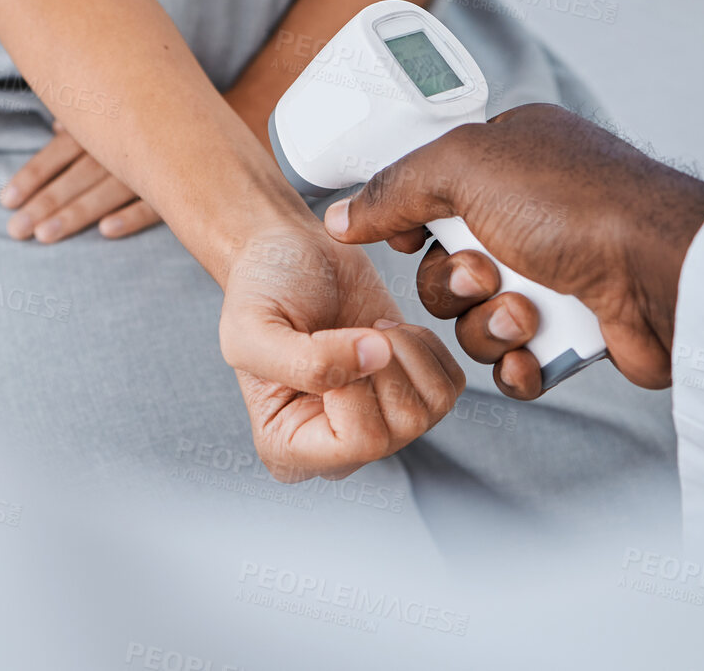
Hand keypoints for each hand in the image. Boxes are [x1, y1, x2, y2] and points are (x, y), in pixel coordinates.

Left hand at [0, 90, 273, 242]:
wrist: (239, 112)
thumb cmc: (172, 112)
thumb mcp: (127, 106)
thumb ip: (90, 117)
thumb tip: (55, 127)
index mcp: (107, 125)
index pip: (60, 152)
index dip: (33, 175)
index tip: (6, 199)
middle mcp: (125, 143)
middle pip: (76, 176)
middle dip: (43, 203)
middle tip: (14, 231)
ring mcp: (155, 165)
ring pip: (106, 191)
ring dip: (75, 213)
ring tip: (45, 235)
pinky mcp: (185, 185)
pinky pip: (156, 201)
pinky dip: (132, 215)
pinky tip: (107, 232)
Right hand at [219, 224, 464, 480]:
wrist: (291, 255)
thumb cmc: (262, 291)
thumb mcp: (253, 326)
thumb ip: (305, 360)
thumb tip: (375, 358)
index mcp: (286, 448)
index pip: (358, 444)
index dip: (354, 385)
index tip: (325, 342)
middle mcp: (338, 448)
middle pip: (403, 427)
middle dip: (385, 362)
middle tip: (353, 331)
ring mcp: (380, 424)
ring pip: (432, 406)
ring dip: (407, 351)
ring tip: (371, 330)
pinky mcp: (413, 393)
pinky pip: (450, 385)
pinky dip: (427, 346)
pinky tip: (390, 332)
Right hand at [323, 104, 703, 399]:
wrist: (663, 273)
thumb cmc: (578, 205)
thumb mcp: (467, 166)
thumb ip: (397, 186)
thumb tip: (344, 215)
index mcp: (510, 158)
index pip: (434, 191)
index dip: (413, 221)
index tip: (411, 236)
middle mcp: (533, 212)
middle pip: (447, 265)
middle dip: (456, 284)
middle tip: (488, 273)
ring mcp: (557, 271)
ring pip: (477, 318)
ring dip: (489, 325)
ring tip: (527, 314)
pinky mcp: (576, 328)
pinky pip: (514, 359)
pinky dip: (516, 363)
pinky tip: (532, 354)